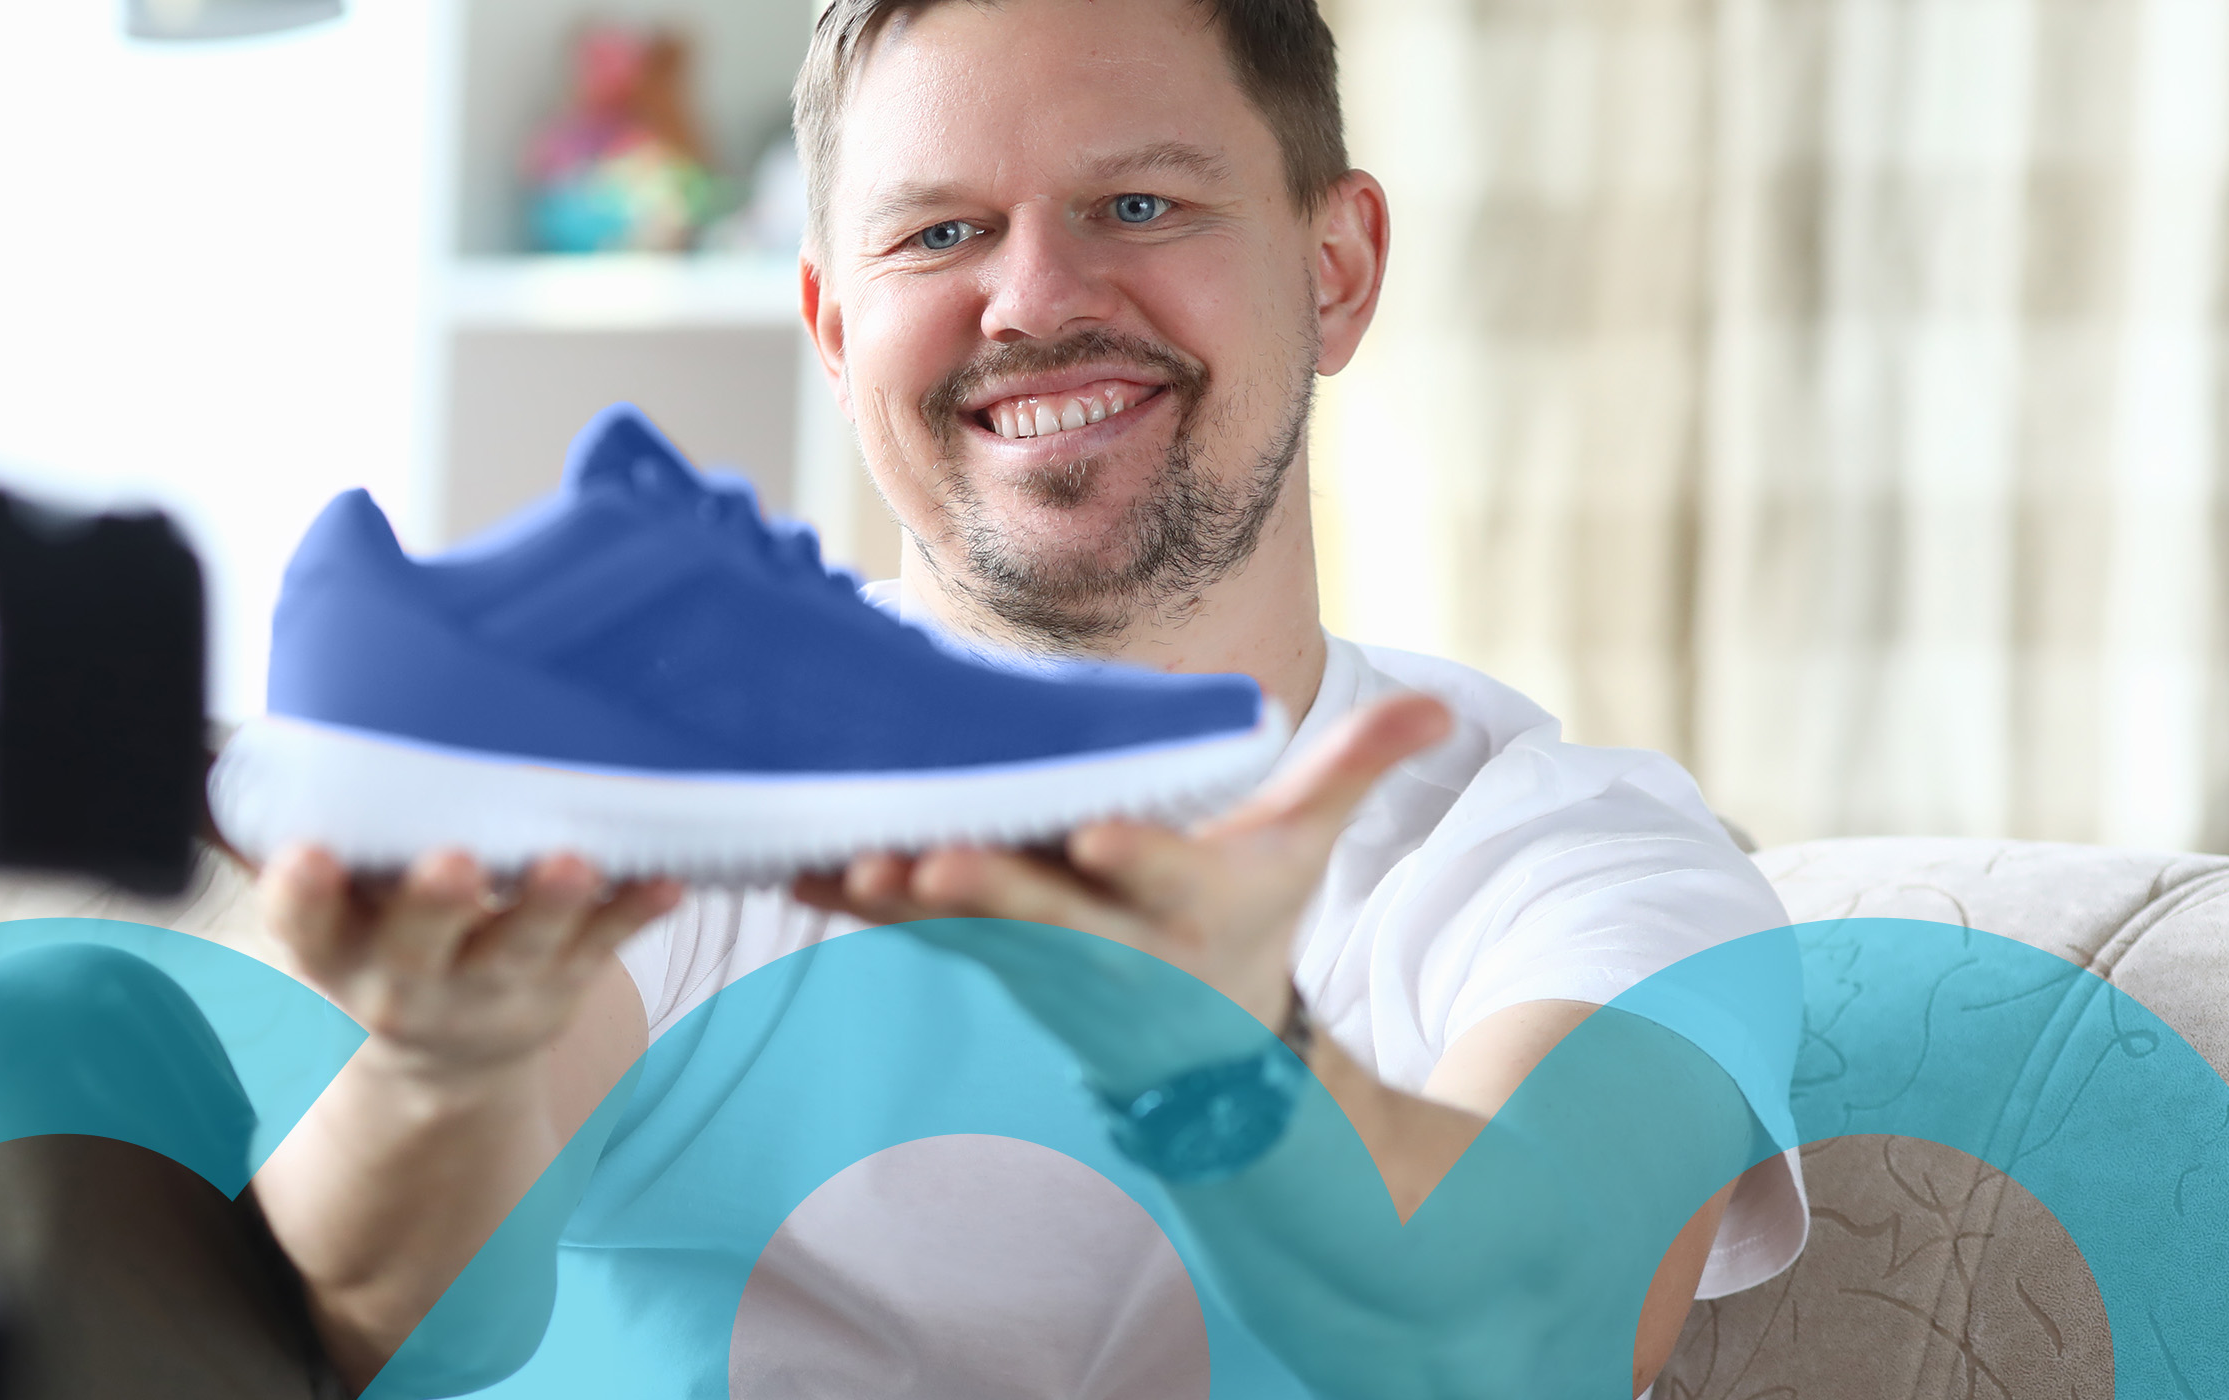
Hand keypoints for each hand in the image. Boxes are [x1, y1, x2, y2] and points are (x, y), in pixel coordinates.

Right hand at [260, 846, 681, 1086]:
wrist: (439, 1063)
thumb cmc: (374, 942)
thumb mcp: (320, 911)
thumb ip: (279, 834)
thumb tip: (202, 744)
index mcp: (335, 950)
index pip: (305, 923)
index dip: (302, 893)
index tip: (305, 855)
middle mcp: (408, 977)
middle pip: (419, 940)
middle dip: (435, 901)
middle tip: (454, 862)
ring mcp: (493, 983)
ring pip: (523, 943)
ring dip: (549, 903)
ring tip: (571, 862)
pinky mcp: (562, 981)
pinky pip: (605, 945)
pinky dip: (635, 910)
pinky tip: (669, 878)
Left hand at [792, 693, 1451, 1091]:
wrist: (1201, 1045)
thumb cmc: (1250, 922)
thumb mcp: (1309, 849)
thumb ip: (1358, 768)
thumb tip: (1443, 707)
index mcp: (1189, 901)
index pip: (1164, 876)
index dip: (1135, 858)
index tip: (1101, 837)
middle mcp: (1108, 937)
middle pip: (1043, 910)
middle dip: (989, 888)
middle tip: (931, 861)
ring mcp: (1037, 953)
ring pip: (960, 923)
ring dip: (896, 897)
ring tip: (838, 861)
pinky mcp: (980, 952)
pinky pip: (910, 926)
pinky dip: (851, 898)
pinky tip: (785, 865)